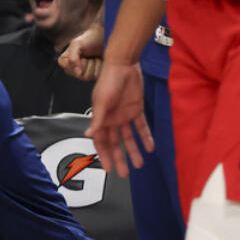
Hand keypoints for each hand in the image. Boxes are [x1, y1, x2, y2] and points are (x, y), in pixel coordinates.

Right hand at [58, 26, 104, 80]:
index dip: (76, 62)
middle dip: (86, 63)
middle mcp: (72, 69)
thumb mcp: (77, 44)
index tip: (81, 54)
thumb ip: (73, 58)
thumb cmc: (88, 40)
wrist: (102, 38)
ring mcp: (83, 73)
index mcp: (64, 61)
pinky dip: (99, 66)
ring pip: (88, 77)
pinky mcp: (93, 75)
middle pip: (79, 75)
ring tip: (93, 56)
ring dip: (94, 64)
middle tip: (88, 54)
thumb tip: (77, 73)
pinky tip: (98, 60)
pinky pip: (96, 76)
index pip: (68, 68)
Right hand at [86, 61, 153, 177]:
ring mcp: (124, 115)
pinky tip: (150, 148)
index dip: (104, 155)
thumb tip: (89, 135)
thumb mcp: (102, 102)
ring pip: (128, 137)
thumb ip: (97, 120)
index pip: (101, 140)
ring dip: (133, 150)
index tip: (108, 169)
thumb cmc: (109, 82)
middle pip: (115, 142)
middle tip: (124, 174)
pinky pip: (141, 127)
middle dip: (119, 158)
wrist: (124, 65)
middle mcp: (112, 118)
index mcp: (101, 117)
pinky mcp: (136, 109)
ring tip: (139, 165)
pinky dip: (145, 137)